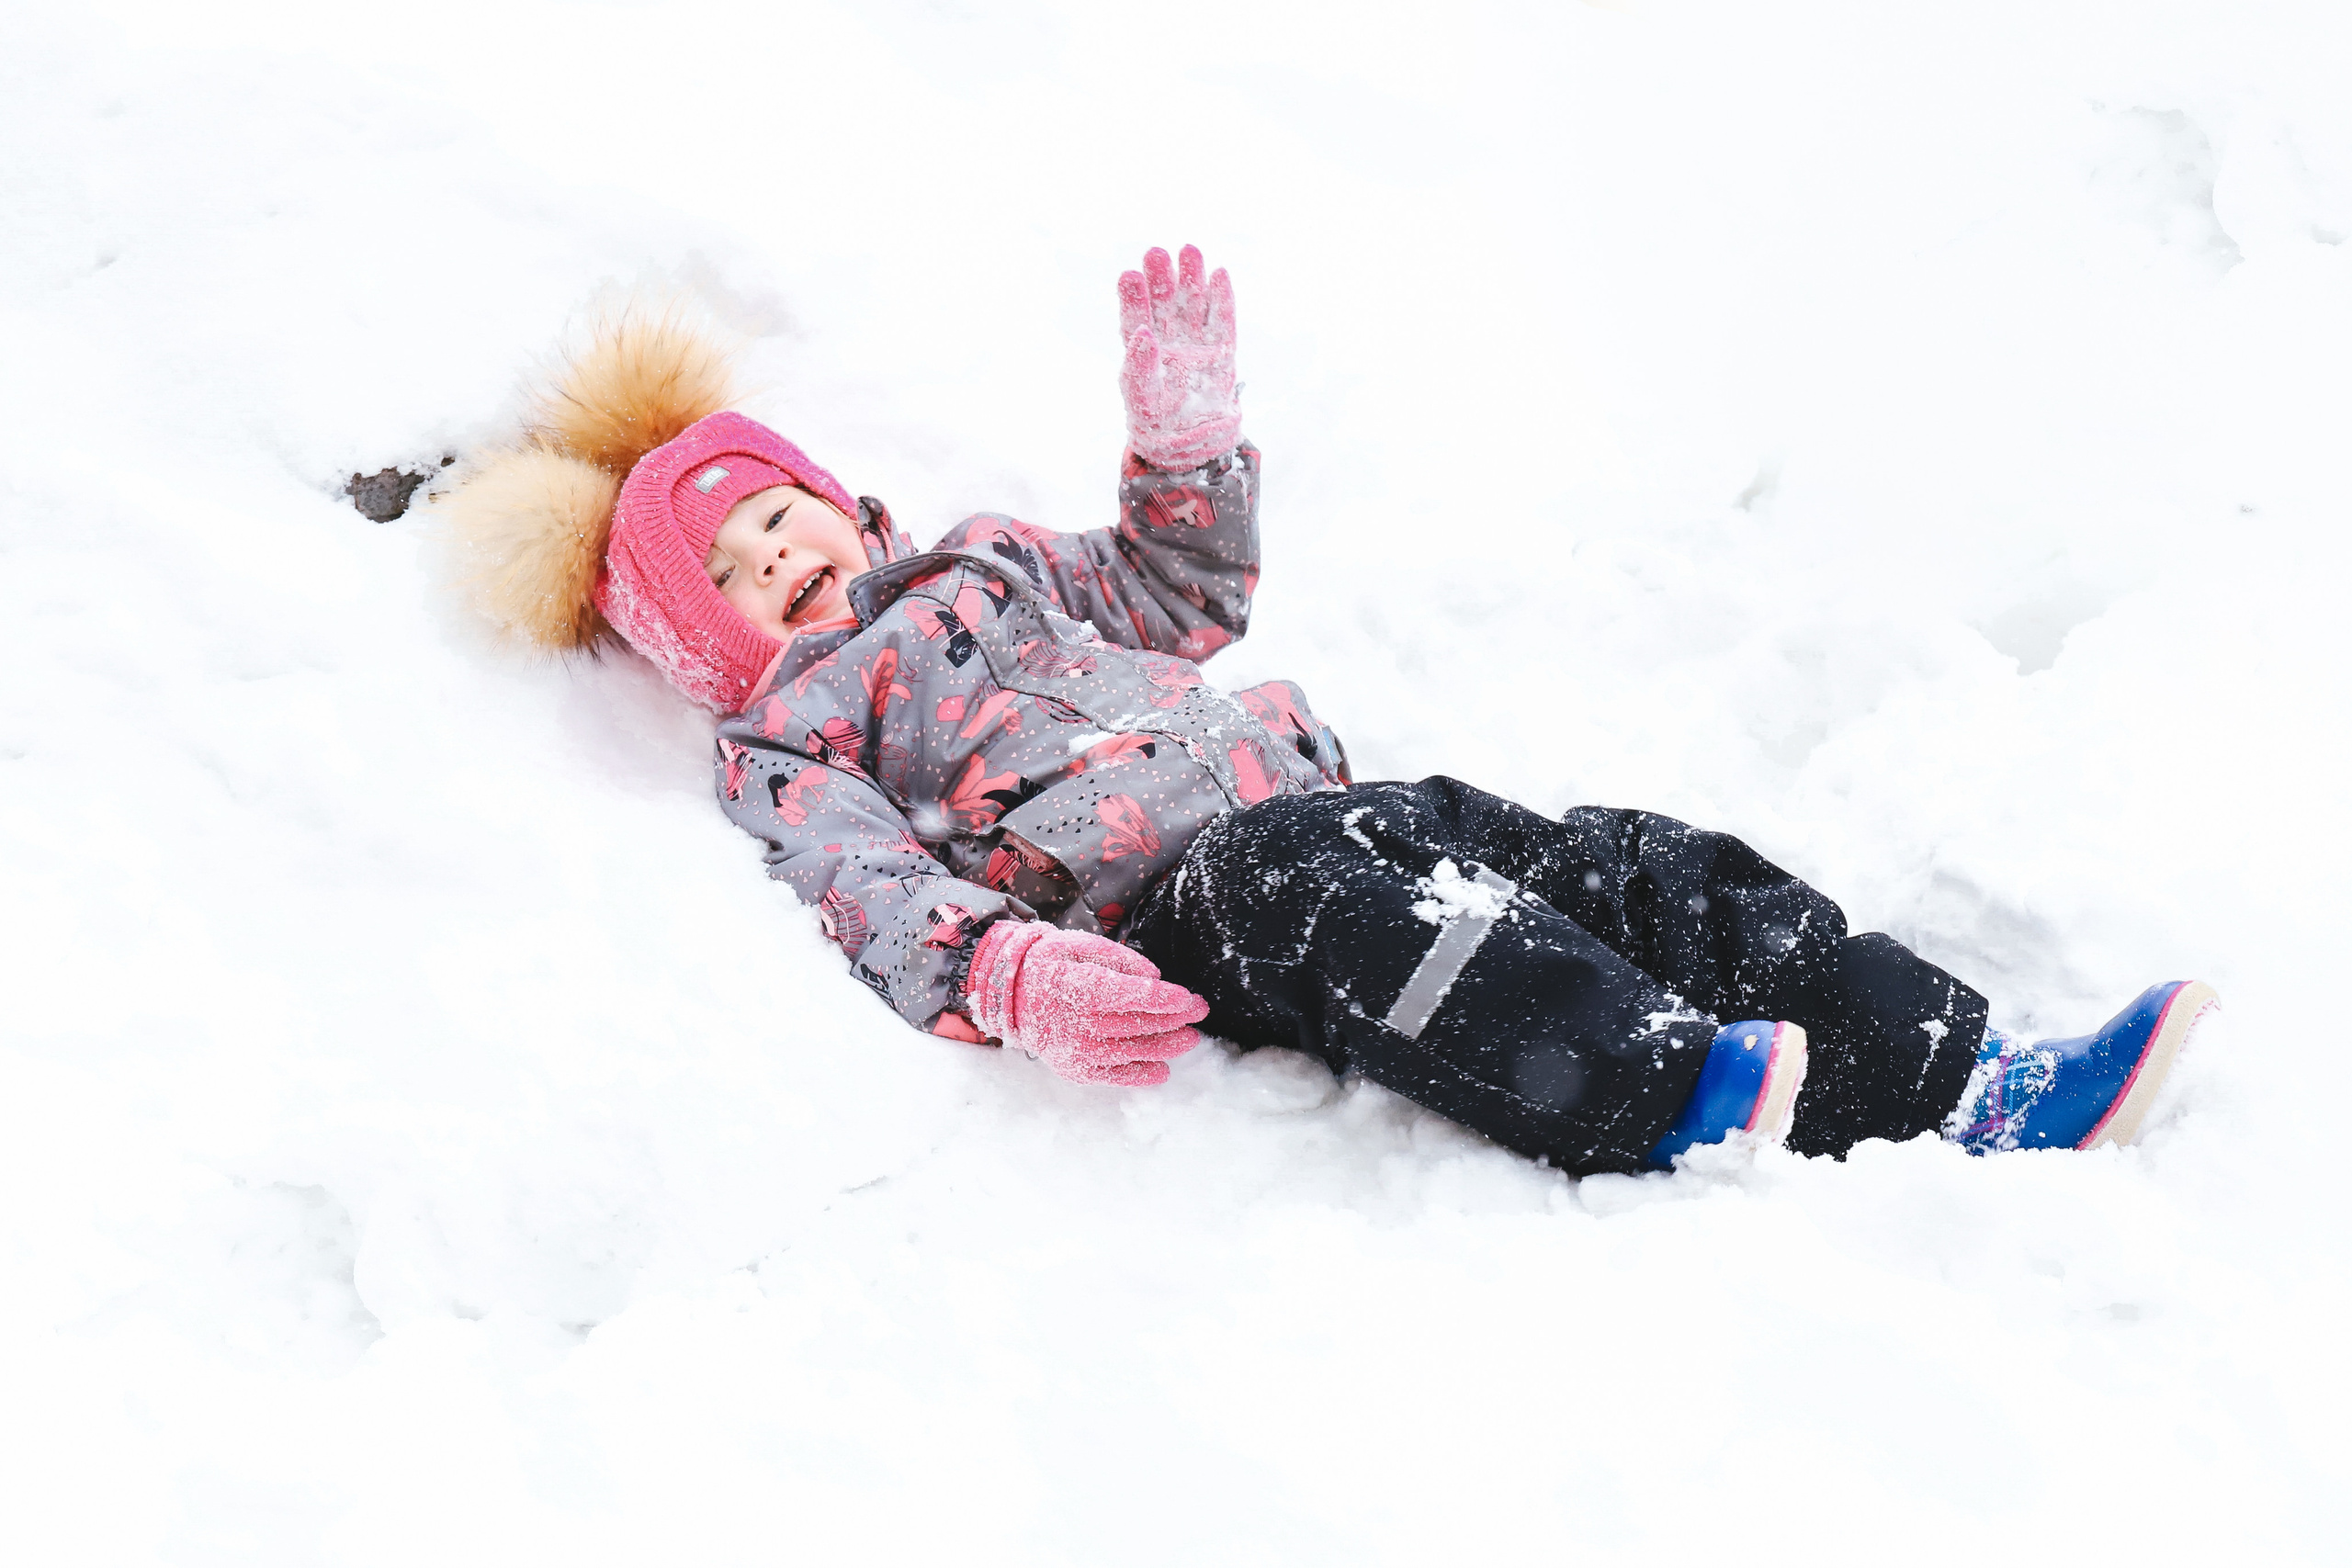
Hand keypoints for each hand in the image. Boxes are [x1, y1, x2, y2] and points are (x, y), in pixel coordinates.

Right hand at [964, 919, 1208, 1085]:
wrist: (1009, 996)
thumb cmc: (1050, 964)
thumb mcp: (1076, 944)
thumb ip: (1116, 957)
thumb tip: (1154, 976)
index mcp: (1076, 987)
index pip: (1128, 995)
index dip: (1162, 998)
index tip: (1187, 997)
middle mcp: (1075, 1023)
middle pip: (1136, 1023)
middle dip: (1174, 1017)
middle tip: (1200, 1009)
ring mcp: (1075, 1050)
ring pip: (1131, 1050)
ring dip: (1166, 1045)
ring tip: (1190, 1038)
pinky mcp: (1075, 1069)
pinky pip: (1113, 1075)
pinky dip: (1140, 1074)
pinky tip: (1163, 1070)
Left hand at [1117, 245, 1239, 471]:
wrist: (1190, 445)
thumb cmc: (1156, 423)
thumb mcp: (1140, 397)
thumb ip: (1138, 366)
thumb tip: (1143, 333)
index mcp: (1142, 350)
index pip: (1136, 316)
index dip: (1134, 296)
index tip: (1131, 275)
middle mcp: (1168, 340)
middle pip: (1165, 302)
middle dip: (1162, 278)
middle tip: (1157, 253)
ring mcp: (1196, 344)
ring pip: (1194, 304)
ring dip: (1192, 278)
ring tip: (1189, 251)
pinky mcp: (1221, 352)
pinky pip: (1222, 321)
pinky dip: (1222, 299)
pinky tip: (1219, 274)